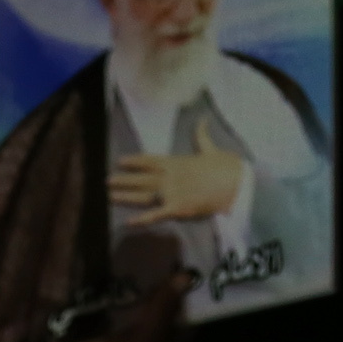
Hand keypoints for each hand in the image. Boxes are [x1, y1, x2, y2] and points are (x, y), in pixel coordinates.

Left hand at [108, 120, 243, 224]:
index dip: (134, 161)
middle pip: (141, 178)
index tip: (120, 161)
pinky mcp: (178, 208)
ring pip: (143, 195)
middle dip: (124, 179)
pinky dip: (143, 219)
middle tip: (106, 181)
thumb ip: (201, 136)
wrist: (235, 183)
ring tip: (109, 195)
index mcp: (175, 161)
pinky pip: (157, 214)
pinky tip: (130, 222)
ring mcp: (172, 192)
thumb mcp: (211, 149)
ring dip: (126, 196)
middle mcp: (169, 176)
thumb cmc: (225, 166)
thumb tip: (202, 120)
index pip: (149, 160)